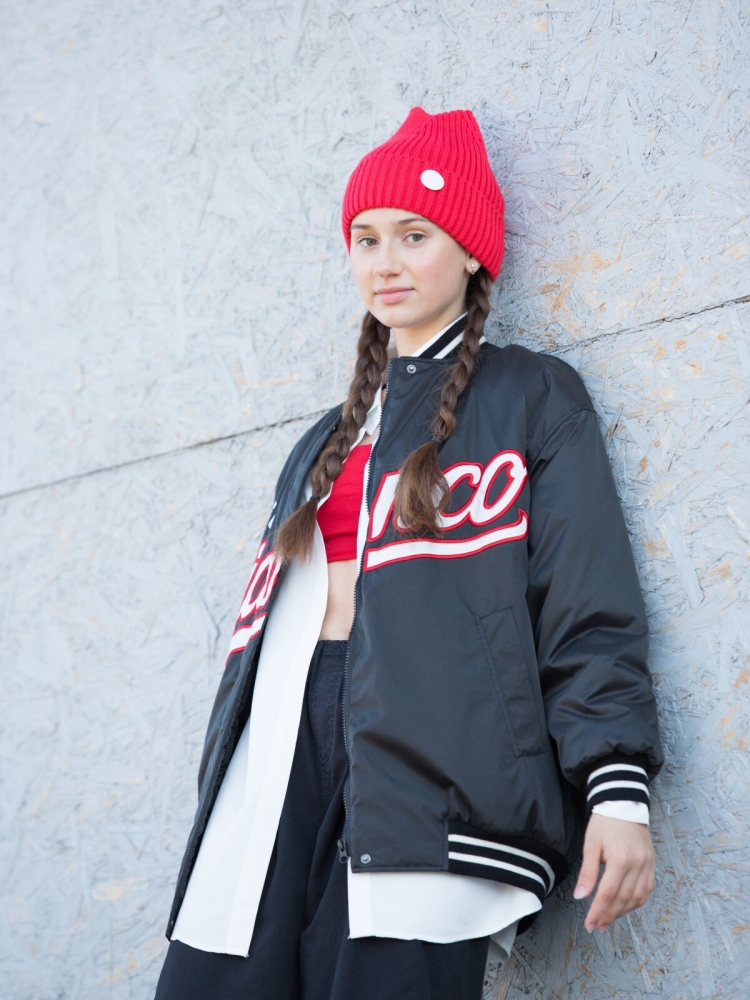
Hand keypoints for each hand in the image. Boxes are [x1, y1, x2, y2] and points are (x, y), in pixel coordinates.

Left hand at [573, 813, 654, 931]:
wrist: (624, 805)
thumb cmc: (605, 823)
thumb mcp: (591, 844)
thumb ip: (588, 872)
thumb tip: (580, 896)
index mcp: (620, 860)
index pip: (608, 894)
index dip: (598, 911)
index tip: (589, 924)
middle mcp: (637, 865)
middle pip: (623, 899)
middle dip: (608, 915)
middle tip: (596, 926)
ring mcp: (647, 865)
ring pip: (636, 898)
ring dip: (622, 912)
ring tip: (608, 919)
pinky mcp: (652, 864)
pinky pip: (646, 890)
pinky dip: (636, 902)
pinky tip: (625, 907)